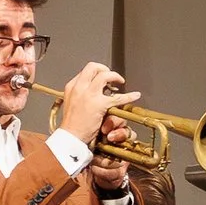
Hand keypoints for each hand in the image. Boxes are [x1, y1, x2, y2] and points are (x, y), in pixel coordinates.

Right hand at [51, 63, 138, 188]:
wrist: (70, 137)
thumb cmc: (71, 125)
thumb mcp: (70, 104)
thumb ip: (79, 95)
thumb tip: (90, 91)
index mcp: (71, 87)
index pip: (85, 72)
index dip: (95, 73)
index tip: (101, 78)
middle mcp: (79, 88)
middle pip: (93, 67)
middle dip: (105, 69)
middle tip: (111, 77)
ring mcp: (89, 95)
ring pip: (105, 75)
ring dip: (115, 76)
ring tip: (120, 82)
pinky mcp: (99, 105)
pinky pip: (117, 97)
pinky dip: (128, 96)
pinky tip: (135, 95)